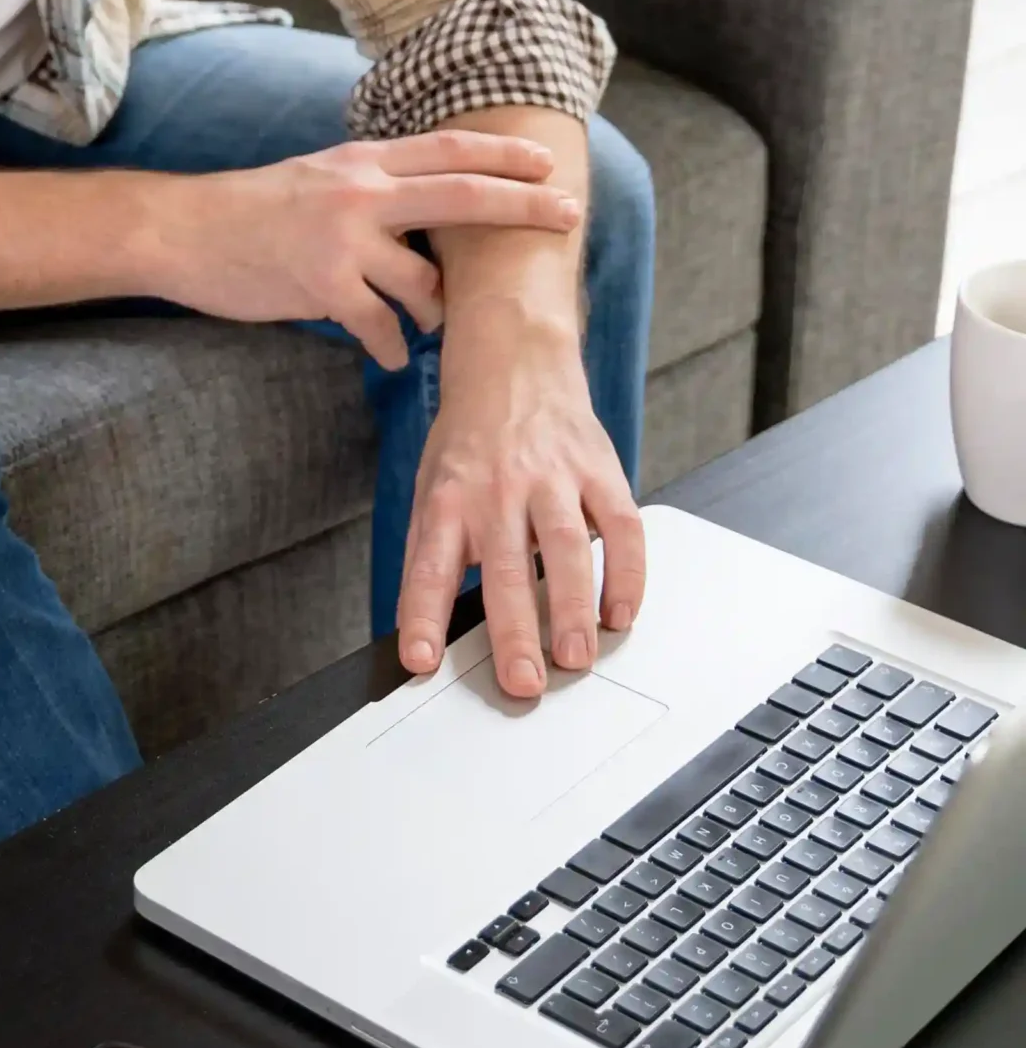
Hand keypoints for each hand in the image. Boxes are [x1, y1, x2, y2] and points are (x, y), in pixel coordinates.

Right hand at [136, 132, 582, 369]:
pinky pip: (381, 327)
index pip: (448, 150)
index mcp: (360, 162)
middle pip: (462, 196)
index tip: (547, 163)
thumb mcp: (315, 176)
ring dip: (434, 311)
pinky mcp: (322, 285)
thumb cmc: (249, 209)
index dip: (502, 155)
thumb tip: (422, 203)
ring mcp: (342, 239)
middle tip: (567, 216)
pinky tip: (388, 355)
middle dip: (522, 207)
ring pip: (425, 282)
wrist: (184, 231)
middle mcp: (359, 193)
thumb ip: (369, 186)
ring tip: (423, 322)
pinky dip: (392, 346)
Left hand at [396, 308, 645, 696]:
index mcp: (449, 499)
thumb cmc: (470, 442)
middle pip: (506, 567)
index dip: (423, 615)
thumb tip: (423, 632)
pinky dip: (626, 575)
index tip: (421, 661)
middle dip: (514, 629)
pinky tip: (621, 614)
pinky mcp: (600, 471)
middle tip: (524, 682)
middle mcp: (498, 490)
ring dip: (573, 607)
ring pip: (567, 549)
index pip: (429, 566)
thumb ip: (433, 554)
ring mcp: (553, 479)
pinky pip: (621, 528)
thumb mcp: (432, 488)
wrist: (513, 364)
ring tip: (576, 657)